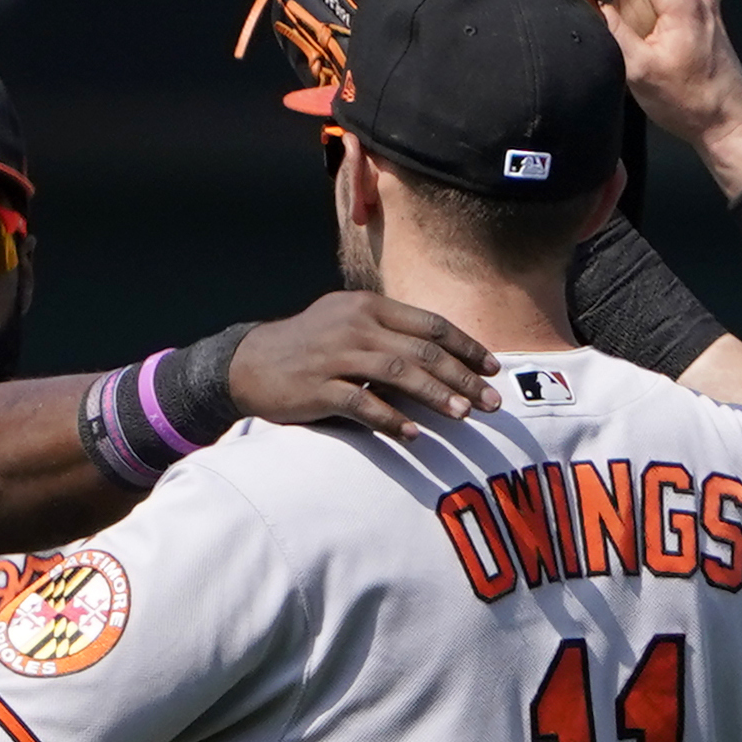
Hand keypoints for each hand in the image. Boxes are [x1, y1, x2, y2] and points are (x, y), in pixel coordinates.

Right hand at [221, 291, 503, 434]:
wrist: (249, 363)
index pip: (430, 324)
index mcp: (369, 306)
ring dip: (435, 396)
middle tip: (491, 403)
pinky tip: (412, 435)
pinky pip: (362, 403)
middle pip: (422, 351)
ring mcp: (336, 355)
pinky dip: (390, 419)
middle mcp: (356, 324)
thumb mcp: (348, 323)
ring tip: (463, 416)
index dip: (466, 347)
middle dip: (462, 377)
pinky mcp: (318, 387)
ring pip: (398, 374)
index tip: (493, 369)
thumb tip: (440, 355)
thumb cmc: (309, 347)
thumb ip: (390, 333)